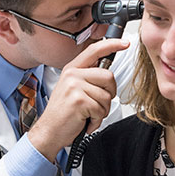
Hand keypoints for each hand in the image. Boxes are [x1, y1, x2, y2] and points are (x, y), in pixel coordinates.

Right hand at [27, 38, 129, 161]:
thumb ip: (87, 78)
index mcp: (72, 69)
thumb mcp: (72, 89)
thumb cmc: (63, 113)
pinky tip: (85, 120)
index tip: (125, 44)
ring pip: (107, 96)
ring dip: (102, 111)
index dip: (112, 45)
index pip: (94, 50)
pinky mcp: (79, 101)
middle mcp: (72, 75)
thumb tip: (107, 74)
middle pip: (108, 76)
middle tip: (98, 104)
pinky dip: (97, 120)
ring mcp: (74, 87)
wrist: (50, 131)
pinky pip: (101, 110)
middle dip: (109, 94)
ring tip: (88, 114)